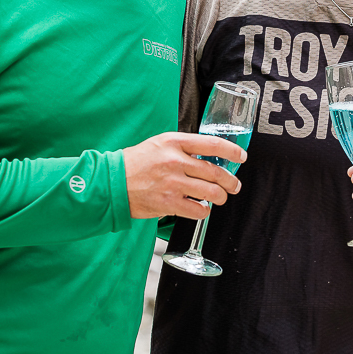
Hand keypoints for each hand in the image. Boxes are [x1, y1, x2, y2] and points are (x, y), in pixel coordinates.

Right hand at [124, 132, 244, 219]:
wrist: (111, 182)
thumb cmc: (135, 163)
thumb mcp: (159, 144)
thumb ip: (183, 148)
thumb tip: (207, 156)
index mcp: (174, 142)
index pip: (212, 144)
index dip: (232, 151)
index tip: (241, 157)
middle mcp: (175, 160)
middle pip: (215, 171)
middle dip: (230, 181)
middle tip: (234, 185)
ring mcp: (172, 182)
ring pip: (211, 192)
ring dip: (220, 197)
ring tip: (219, 198)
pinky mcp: (168, 202)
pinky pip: (197, 210)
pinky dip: (204, 211)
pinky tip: (201, 208)